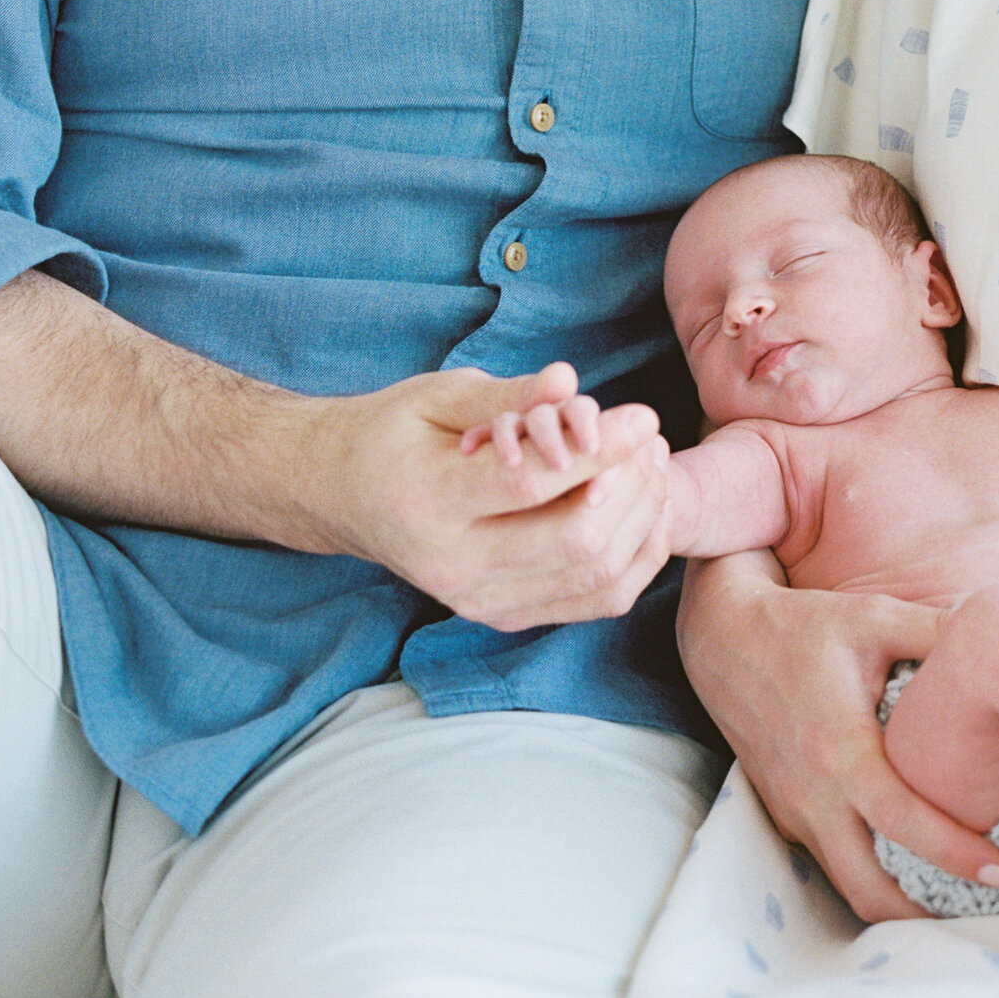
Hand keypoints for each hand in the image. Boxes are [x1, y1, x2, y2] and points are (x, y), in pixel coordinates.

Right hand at [302, 363, 673, 631]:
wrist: (346, 498)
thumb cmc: (393, 433)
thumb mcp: (438, 396)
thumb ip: (507, 394)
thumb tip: (570, 381)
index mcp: (428, 503)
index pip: (531, 486)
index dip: (600, 450)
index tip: (642, 415)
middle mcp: (453, 568)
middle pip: (575, 542)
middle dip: (630, 485)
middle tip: (650, 437)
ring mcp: (480, 603)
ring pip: (595, 577)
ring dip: (642, 518)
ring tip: (652, 462)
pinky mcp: (505, 616)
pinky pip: (595, 601)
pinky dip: (636, 558)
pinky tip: (647, 509)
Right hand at [677, 554, 998, 920]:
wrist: (724, 637)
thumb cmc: (806, 626)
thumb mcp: (875, 619)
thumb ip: (938, 632)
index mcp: (839, 749)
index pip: (903, 821)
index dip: (956, 853)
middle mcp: (812, 793)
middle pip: (870, 889)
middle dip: (926, 916)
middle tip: (985, 909)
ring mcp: (793, 810)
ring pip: (847, 884)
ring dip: (897, 903)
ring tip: (955, 900)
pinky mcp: (784, 812)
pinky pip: (830, 862)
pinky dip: (869, 875)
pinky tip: (906, 864)